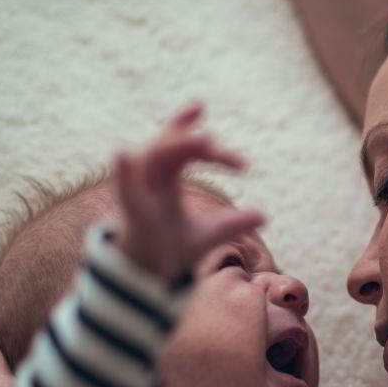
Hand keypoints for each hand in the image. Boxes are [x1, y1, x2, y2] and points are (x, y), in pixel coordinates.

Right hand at [114, 102, 265, 280]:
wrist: (148, 279)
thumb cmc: (171, 247)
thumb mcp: (209, 234)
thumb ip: (234, 223)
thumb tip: (264, 216)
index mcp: (167, 179)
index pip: (179, 144)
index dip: (184, 124)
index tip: (200, 107)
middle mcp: (152, 181)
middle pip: (168, 147)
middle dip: (189, 140)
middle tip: (214, 141)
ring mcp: (141, 196)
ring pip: (151, 160)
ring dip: (173, 146)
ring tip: (202, 139)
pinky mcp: (133, 216)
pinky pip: (126, 192)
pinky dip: (125, 174)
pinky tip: (123, 152)